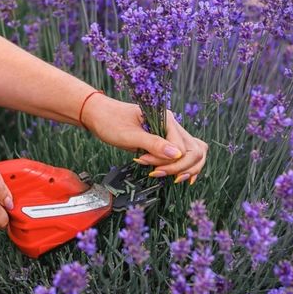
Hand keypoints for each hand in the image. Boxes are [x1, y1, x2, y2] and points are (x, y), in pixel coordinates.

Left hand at [81, 95, 207, 183]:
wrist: (98, 114)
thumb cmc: (110, 122)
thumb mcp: (129, 135)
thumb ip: (153, 144)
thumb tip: (177, 154)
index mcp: (166, 118)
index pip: (181, 147)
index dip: (168, 162)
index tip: (149, 167)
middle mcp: (173, 124)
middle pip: (193, 150)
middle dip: (179, 167)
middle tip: (157, 174)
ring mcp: (171, 132)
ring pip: (194, 152)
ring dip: (185, 168)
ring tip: (170, 178)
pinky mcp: (166, 140)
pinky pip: (185, 153)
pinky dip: (185, 165)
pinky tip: (180, 177)